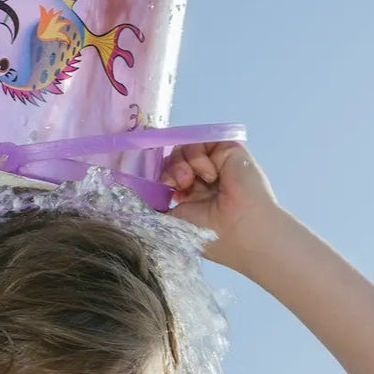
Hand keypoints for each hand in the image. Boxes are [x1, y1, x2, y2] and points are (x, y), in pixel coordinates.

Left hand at [161, 141, 282, 270]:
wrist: (239, 229)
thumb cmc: (207, 233)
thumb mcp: (171, 222)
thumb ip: (153, 207)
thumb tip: (133, 198)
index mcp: (191, 196)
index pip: (168, 176)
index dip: (159, 176)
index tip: (158, 187)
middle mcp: (203, 179)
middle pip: (173, 159)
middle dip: (168, 172)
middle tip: (176, 187)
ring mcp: (215, 163)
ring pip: (183, 148)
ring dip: (181, 165)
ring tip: (192, 183)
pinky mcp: (226, 149)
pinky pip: (199, 140)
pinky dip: (198, 157)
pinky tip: (209, 175)